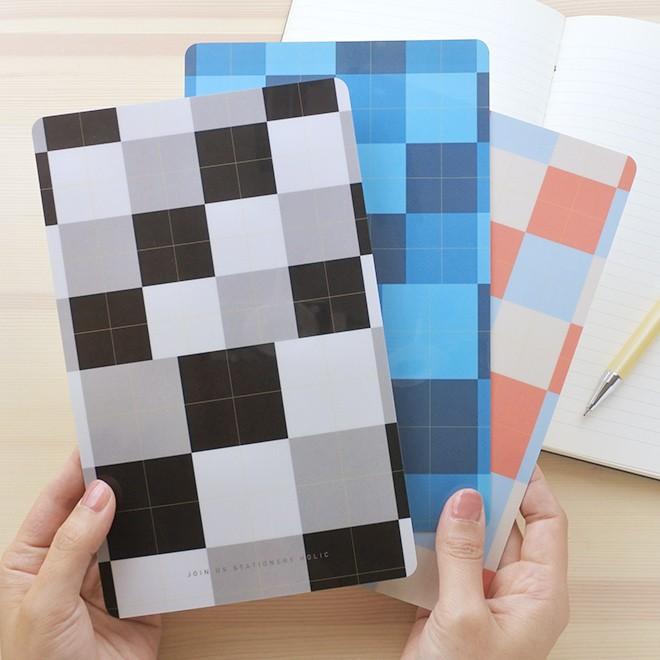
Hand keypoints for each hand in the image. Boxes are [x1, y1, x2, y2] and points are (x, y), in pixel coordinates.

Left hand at [0, 450, 160, 659]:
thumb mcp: (44, 603)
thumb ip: (72, 546)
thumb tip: (100, 493)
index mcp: (32, 560)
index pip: (56, 503)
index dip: (76, 471)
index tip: (100, 440)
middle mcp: (71, 563)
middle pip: (96, 512)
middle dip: (116, 485)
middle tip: (141, 452)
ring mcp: (106, 578)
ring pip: (128, 531)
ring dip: (143, 511)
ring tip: (163, 478)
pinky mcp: (139, 594)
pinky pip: (154, 559)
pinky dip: (167, 541)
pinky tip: (178, 519)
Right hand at [402, 467, 568, 659]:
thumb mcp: (465, 615)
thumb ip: (464, 554)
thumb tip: (466, 499)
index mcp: (539, 593)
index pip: (547, 523)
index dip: (532, 486)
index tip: (509, 455)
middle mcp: (516, 589)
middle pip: (509, 526)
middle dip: (487, 494)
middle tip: (464, 460)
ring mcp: (484, 593)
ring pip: (475, 538)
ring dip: (456, 514)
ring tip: (438, 481)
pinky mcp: (455, 599)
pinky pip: (450, 555)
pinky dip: (435, 535)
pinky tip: (418, 517)